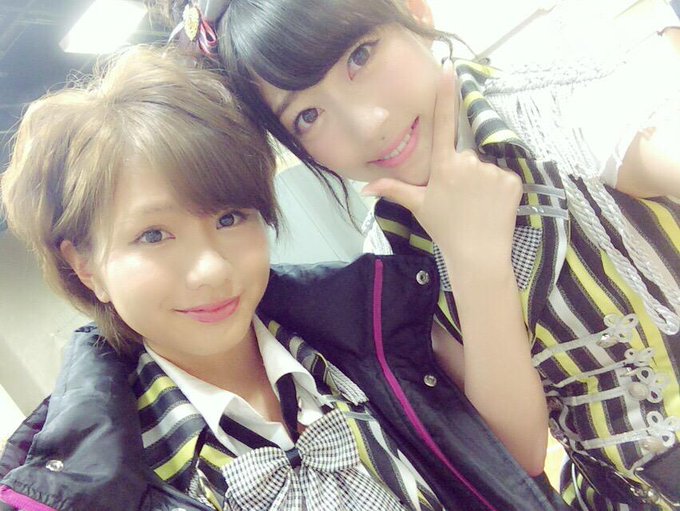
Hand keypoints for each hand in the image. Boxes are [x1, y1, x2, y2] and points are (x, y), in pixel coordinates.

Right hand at [362, 60, 521, 279]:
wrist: (477, 255)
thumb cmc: (444, 230)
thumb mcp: (419, 207)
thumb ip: (394, 190)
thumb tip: (365, 188)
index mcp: (443, 166)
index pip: (443, 124)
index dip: (445, 96)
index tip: (449, 70)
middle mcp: (467, 162)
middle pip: (465, 157)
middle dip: (463, 173)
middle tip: (460, 200)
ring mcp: (491, 171)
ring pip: (484, 169)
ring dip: (481, 182)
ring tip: (477, 207)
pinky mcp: (512, 180)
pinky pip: (503, 178)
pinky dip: (500, 190)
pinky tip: (492, 207)